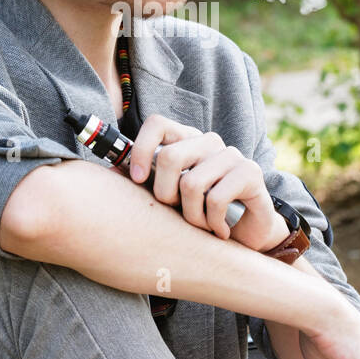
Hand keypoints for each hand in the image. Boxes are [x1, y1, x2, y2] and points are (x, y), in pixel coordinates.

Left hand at [127, 113, 287, 250]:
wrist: (247, 235)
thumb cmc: (202, 214)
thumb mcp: (171, 197)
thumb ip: (146, 181)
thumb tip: (108, 169)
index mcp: (187, 140)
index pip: (157, 123)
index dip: (142, 149)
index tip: (137, 180)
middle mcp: (209, 142)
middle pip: (170, 157)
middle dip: (166, 195)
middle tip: (177, 212)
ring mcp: (231, 154)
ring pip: (191, 184)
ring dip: (192, 217)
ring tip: (201, 226)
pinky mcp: (250, 172)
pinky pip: (215, 199)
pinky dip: (212, 223)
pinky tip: (220, 230)